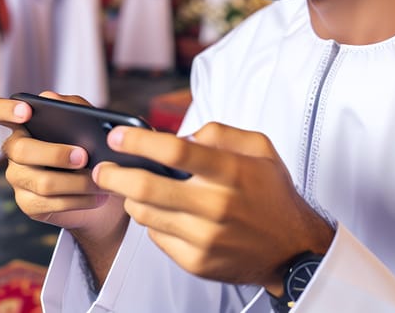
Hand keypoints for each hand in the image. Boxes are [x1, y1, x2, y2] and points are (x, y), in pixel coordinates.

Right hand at [0, 92, 126, 239]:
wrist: (98, 180)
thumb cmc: (88, 141)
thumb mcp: (86, 120)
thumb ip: (71, 105)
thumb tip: (49, 97)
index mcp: (23, 123)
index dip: (5, 110)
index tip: (27, 112)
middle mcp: (14, 150)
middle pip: (22, 150)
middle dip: (56, 153)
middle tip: (84, 156)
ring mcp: (18, 178)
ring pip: (42, 182)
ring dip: (76, 181)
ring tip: (100, 178)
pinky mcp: (28, 203)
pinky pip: (51, 203)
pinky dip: (80, 199)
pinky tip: (97, 196)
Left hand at [92, 122, 333, 292]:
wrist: (292, 248)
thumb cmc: (272, 191)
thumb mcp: (259, 147)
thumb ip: (220, 132)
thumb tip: (180, 135)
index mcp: (231, 171)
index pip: (175, 151)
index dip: (140, 141)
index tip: (118, 136)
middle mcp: (216, 205)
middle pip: (147, 186)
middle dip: (114, 174)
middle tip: (102, 167)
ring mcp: (205, 238)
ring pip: (146, 214)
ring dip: (129, 197)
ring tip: (128, 186)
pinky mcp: (197, 262)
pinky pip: (157, 237)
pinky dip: (151, 220)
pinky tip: (157, 210)